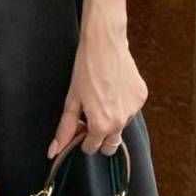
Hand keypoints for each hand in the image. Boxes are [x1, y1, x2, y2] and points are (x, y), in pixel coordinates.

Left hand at [47, 0, 147, 159]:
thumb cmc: (86, 69)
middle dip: (99, 137)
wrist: (105, 43)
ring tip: (101, 95)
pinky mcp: (142, 97)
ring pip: (121, 126)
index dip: (81, 138)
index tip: (78, 123)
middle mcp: (121, 122)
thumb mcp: (72, 100)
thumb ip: (65, 129)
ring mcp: (134, 110)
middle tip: (89, 115)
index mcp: (102, 125)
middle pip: (110, 145)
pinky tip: (113, 88)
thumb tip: (54, 152)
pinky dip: (122, 105)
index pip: (91, 148)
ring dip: (111, 119)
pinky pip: (130, 110)